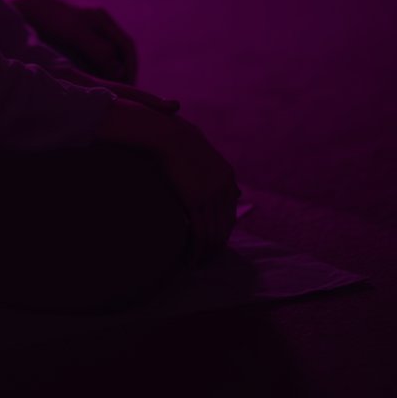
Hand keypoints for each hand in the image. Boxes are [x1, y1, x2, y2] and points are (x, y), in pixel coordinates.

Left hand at [8, 0, 138, 82]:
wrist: (24, 9)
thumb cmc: (50, 18)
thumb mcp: (75, 33)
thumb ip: (98, 50)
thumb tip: (120, 71)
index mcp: (102, 20)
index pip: (126, 46)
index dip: (131, 67)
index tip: (130, 88)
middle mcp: (97, 25)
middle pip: (118, 52)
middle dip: (123, 73)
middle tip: (122, 96)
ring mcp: (86, 33)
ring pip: (106, 57)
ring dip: (109, 74)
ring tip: (108, 94)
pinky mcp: (74, 41)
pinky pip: (92, 58)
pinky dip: (96, 71)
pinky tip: (91, 84)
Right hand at [153, 115, 240, 265]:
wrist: (166, 133)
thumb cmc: (177, 139)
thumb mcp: (202, 151)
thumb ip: (212, 168)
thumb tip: (229, 185)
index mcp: (227, 175)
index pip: (231, 214)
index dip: (222, 233)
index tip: (213, 245)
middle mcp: (224, 186)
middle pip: (225, 227)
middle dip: (217, 248)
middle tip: (206, 260)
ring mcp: (211, 194)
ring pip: (215, 234)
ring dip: (208, 253)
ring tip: (198, 264)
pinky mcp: (195, 200)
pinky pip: (201, 233)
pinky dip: (198, 250)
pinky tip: (191, 258)